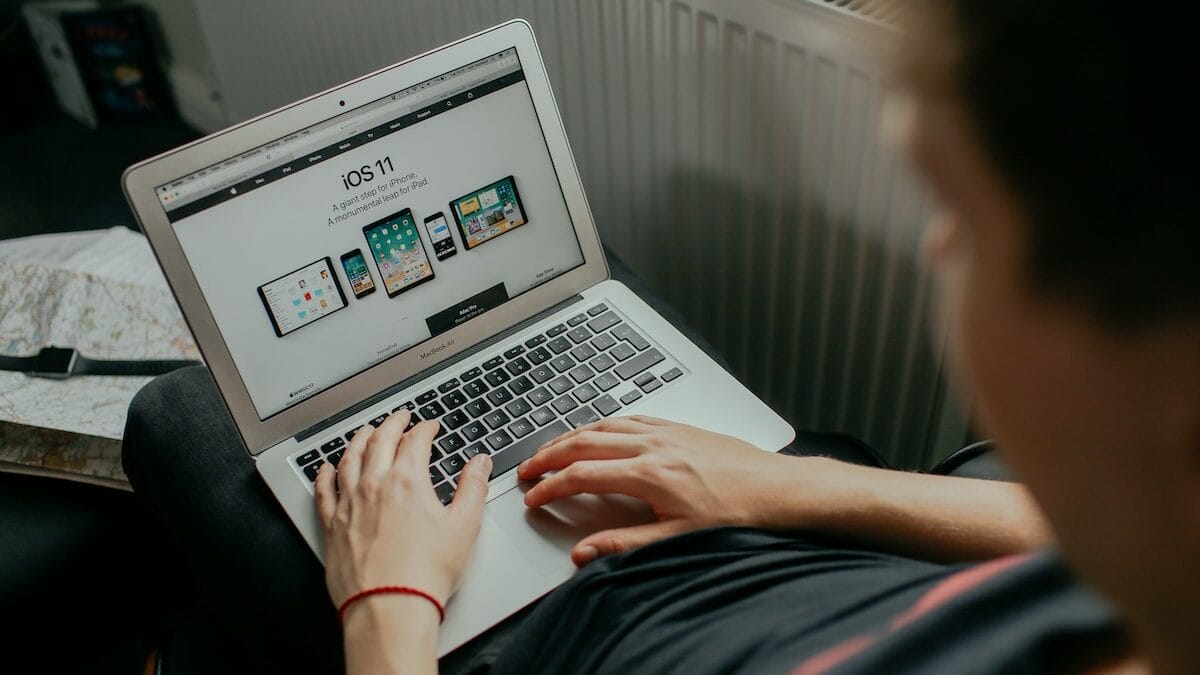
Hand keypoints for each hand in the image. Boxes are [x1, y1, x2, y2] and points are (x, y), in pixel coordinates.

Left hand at [315, 410, 491, 613]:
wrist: (389, 607)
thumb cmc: (425, 573)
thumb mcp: (464, 527)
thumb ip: (473, 488)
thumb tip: (479, 464)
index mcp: (408, 481)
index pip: (416, 440)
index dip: (425, 428)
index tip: (430, 426)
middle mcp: (374, 485)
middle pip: (379, 441)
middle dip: (392, 424)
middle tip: (400, 417)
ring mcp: (349, 504)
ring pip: (349, 458)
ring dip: (358, 439)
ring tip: (365, 432)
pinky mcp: (332, 526)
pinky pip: (324, 490)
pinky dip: (325, 474)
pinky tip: (327, 468)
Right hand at [517, 415, 797, 565]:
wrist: (779, 491)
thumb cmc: (737, 515)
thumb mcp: (677, 539)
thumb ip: (625, 543)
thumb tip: (584, 551)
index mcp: (648, 474)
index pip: (582, 476)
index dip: (550, 487)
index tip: (532, 497)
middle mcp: (653, 445)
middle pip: (585, 441)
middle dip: (549, 455)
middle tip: (527, 469)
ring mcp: (667, 432)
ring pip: (605, 424)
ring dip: (572, 434)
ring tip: (553, 448)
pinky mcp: (681, 428)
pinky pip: (631, 418)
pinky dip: (604, 423)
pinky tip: (601, 430)